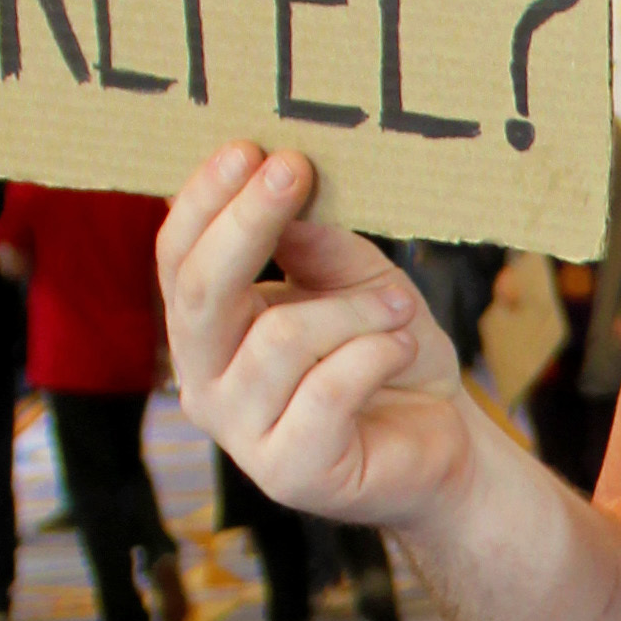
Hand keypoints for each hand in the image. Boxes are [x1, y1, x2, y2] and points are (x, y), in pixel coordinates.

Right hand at [159, 144, 475, 534]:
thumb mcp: (355, 278)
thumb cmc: (387, 352)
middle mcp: (203, 383)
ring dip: (353, 308)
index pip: (177, 259)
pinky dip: (376, 353)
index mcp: (204, 331)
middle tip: (295, 171)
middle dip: (248, 222)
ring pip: (279, 338)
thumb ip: (312, 241)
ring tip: (401, 304)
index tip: (252, 148)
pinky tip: (402, 347)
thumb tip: (276, 182)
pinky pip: (328, 389)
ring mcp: (241, 435)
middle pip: (200, 293)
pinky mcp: (290, 472)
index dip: (208, 201)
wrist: (442, 440)